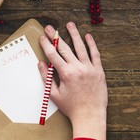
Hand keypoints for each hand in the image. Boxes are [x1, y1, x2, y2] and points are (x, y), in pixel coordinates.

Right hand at [38, 22, 107, 139]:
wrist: (90, 115)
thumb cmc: (71, 107)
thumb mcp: (54, 94)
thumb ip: (46, 77)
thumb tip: (40, 64)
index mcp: (66, 74)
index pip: (53, 55)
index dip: (46, 45)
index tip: (41, 37)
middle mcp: (78, 68)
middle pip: (64, 48)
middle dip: (55, 36)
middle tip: (49, 27)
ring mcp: (90, 68)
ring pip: (81, 47)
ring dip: (74, 34)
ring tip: (69, 24)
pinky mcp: (99, 71)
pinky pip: (95, 54)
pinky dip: (91, 44)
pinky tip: (87, 36)